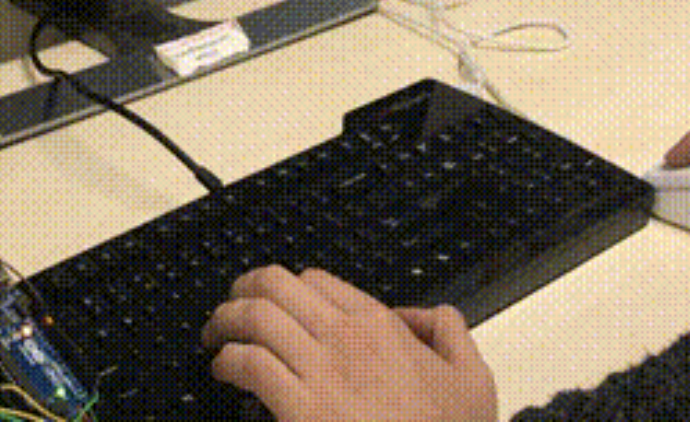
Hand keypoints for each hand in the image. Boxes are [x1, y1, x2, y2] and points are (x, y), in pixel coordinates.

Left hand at [202, 265, 495, 419]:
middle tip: (232, 304)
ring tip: (216, 335)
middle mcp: (345, 338)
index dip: (290, 287)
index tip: (280, 302)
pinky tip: (223, 370)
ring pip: (254, 318)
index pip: (316, 280)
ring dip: (225, 321)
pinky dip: (227, 361)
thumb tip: (426, 314)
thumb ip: (451, 333)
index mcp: (381, 325)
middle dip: (245, 289)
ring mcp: (320, 372)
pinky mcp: (299, 410)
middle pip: (275, 286)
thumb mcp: (473, 379)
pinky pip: (249, 364)